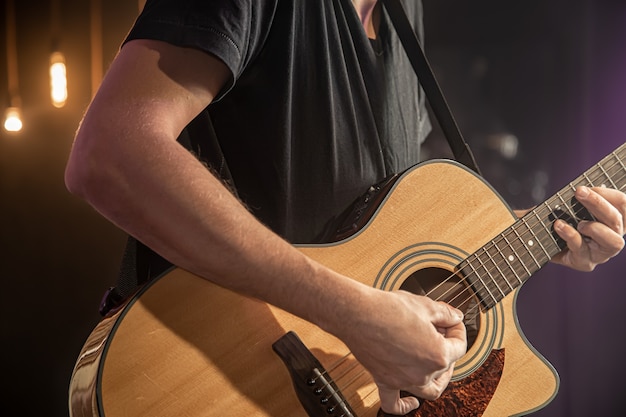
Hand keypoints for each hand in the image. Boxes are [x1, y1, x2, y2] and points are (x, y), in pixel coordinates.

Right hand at [338, 290, 466, 414]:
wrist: (357, 314)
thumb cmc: (387, 309)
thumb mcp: (424, 305)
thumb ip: (445, 314)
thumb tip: (455, 317)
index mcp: (437, 355)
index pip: (460, 347)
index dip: (458, 330)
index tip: (452, 322)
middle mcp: (423, 372)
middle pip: (445, 366)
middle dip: (447, 347)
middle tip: (440, 331)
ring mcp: (403, 380)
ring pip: (429, 391)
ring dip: (438, 380)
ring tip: (438, 368)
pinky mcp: (384, 381)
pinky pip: (394, 404)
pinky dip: (405, 406)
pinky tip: (412, 403)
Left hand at [552, 186, 625, 270]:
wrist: (541, 246)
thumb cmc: (562, 222)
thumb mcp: (570, 207)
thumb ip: (579, 198)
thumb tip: (579, 188)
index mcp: (613, 221)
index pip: (625, 206)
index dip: (612, 195)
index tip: (592, 187)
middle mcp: (613, 237)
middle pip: (618, 220)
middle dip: (599, 204)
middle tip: (579, 192)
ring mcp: (601, 253)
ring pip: (613, 241)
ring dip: (596, 228)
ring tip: (579, 222)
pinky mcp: (584, 262)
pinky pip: (582, 249)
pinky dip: (571, 236)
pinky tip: (560, 226)